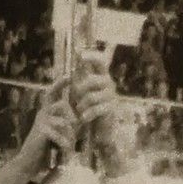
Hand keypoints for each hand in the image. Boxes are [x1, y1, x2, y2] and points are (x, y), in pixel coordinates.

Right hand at [13, 77, 77, 178]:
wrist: (28, 162)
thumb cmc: (45, 148)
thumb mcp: (56, 133)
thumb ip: (65, 125)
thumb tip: (79, 119)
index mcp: (46, 112)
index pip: (52, 93)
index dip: (60, 83)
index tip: (69, 75)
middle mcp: (42, 113)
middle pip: (62, 105)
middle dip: (73, 118)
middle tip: (77, 129)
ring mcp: (41, 122)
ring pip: (64, 121)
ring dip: (71, 134)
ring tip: (71, 145)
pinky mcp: (41, 132)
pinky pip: (59, 133)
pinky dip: (65, 143)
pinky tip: (66, 150)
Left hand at [72, 57, 136, 174]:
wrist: (101, 129)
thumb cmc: (89, 108)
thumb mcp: (82, 93)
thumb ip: (79, 80)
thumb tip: (71, 65)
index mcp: (101, 77)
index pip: (100, 62)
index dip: (92, 56)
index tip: (80, 54)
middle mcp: (108, 84)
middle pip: (92, 80)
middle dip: (80, 90)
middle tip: (76, 99)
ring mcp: (111, 96)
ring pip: (91, 96)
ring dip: (82, 105)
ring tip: (80, 111)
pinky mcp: (111, 109)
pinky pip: (96, 109)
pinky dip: (87, 114)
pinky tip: (83, 118)